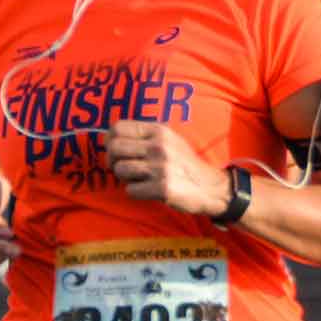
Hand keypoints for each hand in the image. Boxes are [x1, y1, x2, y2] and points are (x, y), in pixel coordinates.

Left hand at [104, 119, 231, 217]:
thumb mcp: (169, 140)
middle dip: (114, 161)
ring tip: (140, 179)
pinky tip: (149, 190)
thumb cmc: (184, 164)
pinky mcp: (162, 188)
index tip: (116, 151)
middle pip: (114, 148)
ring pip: (120, 170)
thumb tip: (110, 138)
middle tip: (124, 169)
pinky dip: (136, 192)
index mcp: (159, 131)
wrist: (211, 187)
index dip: (110, 140)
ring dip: (125, 178)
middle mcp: (159, 146)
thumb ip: (144, 136)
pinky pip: (131, 190)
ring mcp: (161, 167)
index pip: (117, 128)